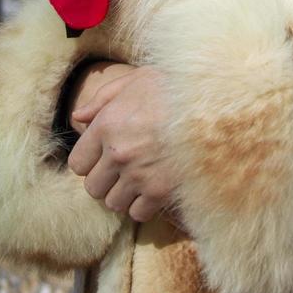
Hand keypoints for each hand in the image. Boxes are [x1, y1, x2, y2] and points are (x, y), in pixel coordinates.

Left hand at [67, 66, 175, 222]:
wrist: (215, 104)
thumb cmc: (175, 87)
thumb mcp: (136, 79)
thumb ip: (103, 98)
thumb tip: (78, 117)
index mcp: (106, 126)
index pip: (77, 164)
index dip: (89, 161)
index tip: (102, 157)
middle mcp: (117, 154)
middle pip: (93, 188)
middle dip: (104, 180)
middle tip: (121, 171)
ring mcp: (138, 175)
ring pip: (113, 203)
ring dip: (123, 194)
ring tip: (137, 181)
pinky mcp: (160, 192)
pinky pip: (138, 213)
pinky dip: (143, 205)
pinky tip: (152, 190)